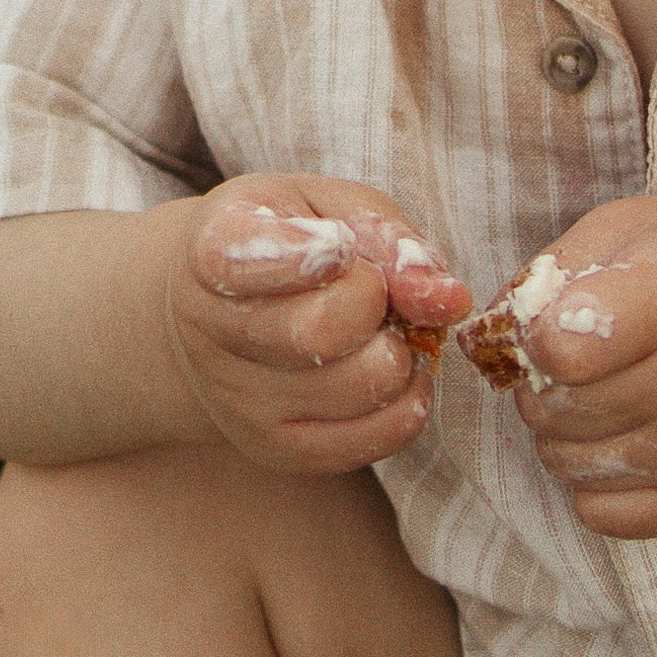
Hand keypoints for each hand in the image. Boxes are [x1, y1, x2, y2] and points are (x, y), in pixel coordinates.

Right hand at [166, 176, 472, 477]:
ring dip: (398, 354)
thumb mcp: (327, 207)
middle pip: (321, 333)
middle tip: (371, 290)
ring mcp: (239, 402)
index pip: (254, 258)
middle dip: (376, 304)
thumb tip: (447, 298)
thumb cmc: (287, 240)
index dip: (318, 253)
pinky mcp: (274, 449)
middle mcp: (210, 332)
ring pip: (362, 389)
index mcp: (214, 249)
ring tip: (377, 331)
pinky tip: (387, 371)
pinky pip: (372, 441)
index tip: (339, 244)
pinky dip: (405, 404)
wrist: (219, 309)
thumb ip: (385, 238)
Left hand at [509, 197, 656, 538]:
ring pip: (563, 464)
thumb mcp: (636, 227)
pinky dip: (591, 478)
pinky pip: (597, 512)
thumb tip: (488, 335)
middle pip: (550, 409)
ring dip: (562, 431)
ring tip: (604, 391)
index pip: (563, 351)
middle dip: (539, 382)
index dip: (534, 338)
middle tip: (574, 357)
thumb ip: (552, 272)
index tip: (553, 322)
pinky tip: (622, 434)